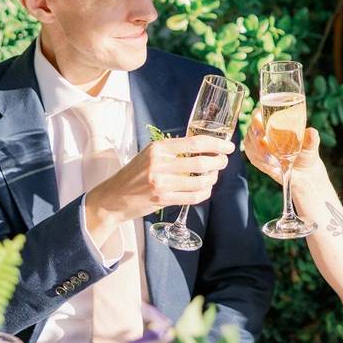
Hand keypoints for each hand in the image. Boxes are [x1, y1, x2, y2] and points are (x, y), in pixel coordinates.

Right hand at [86, 135, 233, 243]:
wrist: (113, 197)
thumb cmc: (134, 174)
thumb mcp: (149, 155)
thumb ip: (172, 151)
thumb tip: (203, 148)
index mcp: (158, 148)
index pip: (195, 142)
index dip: (216, 144)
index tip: (228, 146)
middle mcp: (160, 164)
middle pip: (201, 163)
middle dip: (219, 162)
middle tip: (223, 161)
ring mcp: (162, 183)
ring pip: (200, 182)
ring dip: (213, 179)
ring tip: (214, 176)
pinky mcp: (163, 199)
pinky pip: (194, 197)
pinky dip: (205, 193)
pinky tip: (206, 189)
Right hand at [243, 109, 322, 184]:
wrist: (304, 171)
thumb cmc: (307, 152)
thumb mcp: (311, 145)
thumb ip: (311, 139)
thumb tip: (312, 132)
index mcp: (274, 120)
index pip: (259, 114)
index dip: (256, 118)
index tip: (262, 130)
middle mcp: (264, 130)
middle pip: (251, 129)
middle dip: (256, 139)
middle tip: (266, 148)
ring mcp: (258, 144)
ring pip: (249, 144)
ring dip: (259, 153)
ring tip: (274, 161)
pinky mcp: (257, 157)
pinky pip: (252, 157)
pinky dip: (261, 162)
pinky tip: (272, 166)